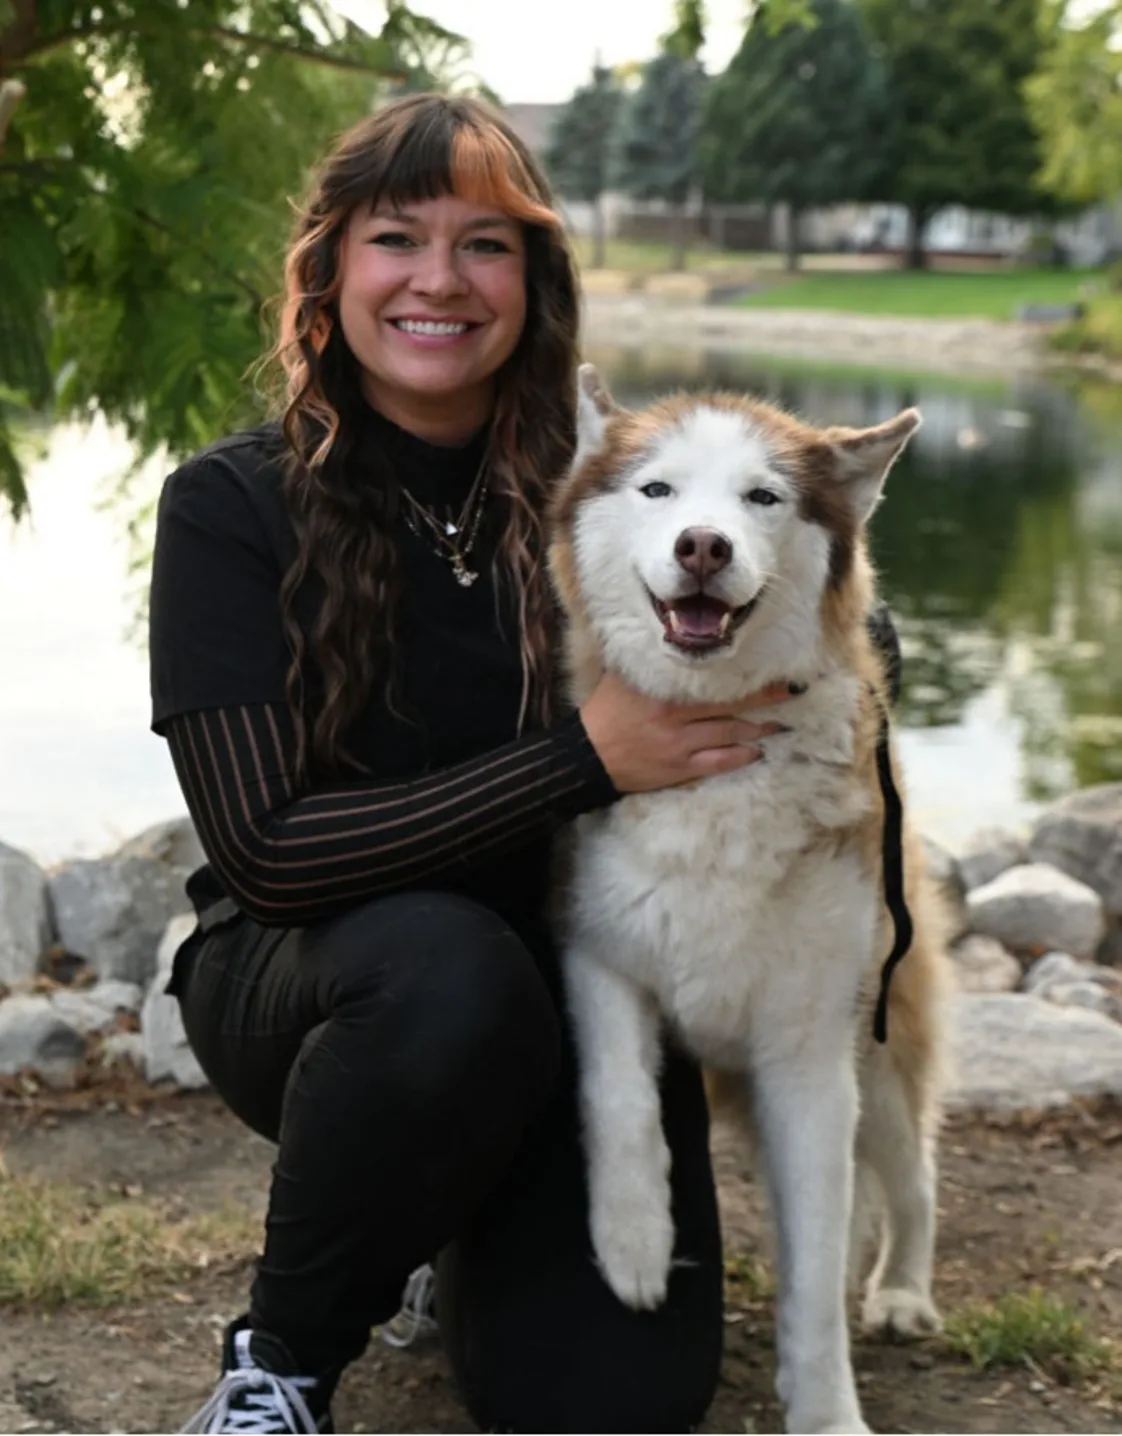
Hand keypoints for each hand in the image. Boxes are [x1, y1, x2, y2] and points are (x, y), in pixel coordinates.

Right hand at [579, 670, 795, 794]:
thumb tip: (665, 635)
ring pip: (729, 734)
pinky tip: (756, 752)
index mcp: (663, 689)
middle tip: (791, 693)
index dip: (743, 674)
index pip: (711, 678)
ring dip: (758, 729)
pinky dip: (739, 757)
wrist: (586, 755)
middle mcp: (675, 715)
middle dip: (764, 699)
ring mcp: (679, 743)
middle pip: (729, 705)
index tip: (769, 666)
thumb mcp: (621, 678)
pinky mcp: (679, 768)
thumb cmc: (604, 712)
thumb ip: (645, 660)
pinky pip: (717, 762)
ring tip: (780, 724)